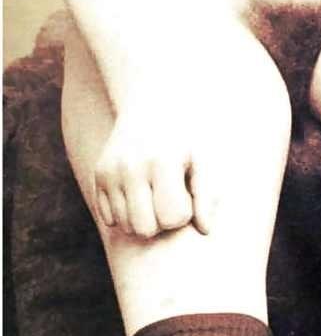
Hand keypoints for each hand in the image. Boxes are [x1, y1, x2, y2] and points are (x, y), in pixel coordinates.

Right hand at [93, 104, 218, 239]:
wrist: (154, 104)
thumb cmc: (186, 137)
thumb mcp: (204, 158)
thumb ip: (208, 194)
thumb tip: (205, 231)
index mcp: (162, 161)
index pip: (172, 218)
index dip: (184, 211)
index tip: (186, 193)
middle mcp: (130, 167)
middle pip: (145, 229)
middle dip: (162, 221)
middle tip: (170, 198)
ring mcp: (110, 172)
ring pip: (126, 226)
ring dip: (144, 218)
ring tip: (156, 194)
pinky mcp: (98, 175)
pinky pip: (109, 219)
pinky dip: (125, 213)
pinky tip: (139, 193)